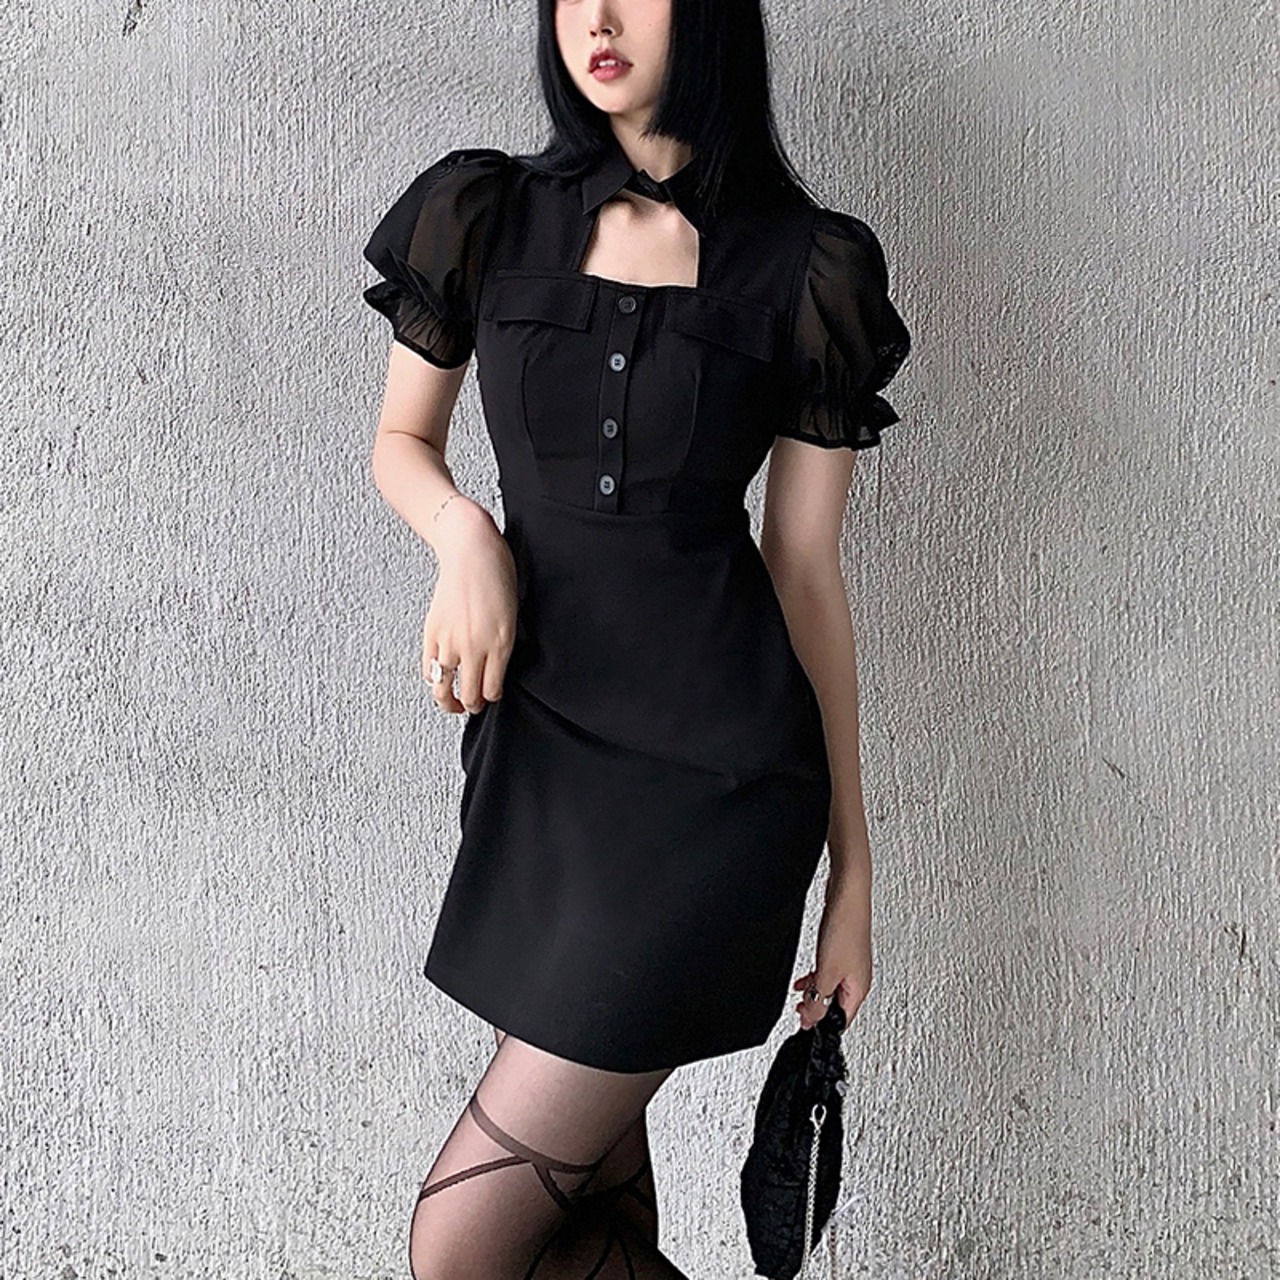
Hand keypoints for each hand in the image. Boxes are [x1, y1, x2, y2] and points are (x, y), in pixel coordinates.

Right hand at [423, 502, 517, 714]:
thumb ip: (503, 644)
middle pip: (470, 694)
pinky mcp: (431, 631)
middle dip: (472, 706)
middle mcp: (475, 646)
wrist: (471, 549)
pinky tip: (438, 678)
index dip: (492, 698)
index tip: (491, 697)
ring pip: (444, 688)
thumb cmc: (497, 574)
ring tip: (453, 704)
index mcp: (501, 643)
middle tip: (473, 706)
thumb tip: (495, 669)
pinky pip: (428, 668)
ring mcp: (451, 641)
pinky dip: (433, 679)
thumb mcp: (512, 614)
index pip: (492, 690)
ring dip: (449, 702)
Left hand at [792, 866, 871, 1031]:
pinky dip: (815, 978)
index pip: (842, 1021)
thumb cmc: (845, 928)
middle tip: (798, 1009)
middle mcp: (858, 979)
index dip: (821, 1026)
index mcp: (860, 989)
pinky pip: (828, 973)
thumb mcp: (827, 972)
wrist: (848, 894)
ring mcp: (851, 964)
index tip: (804, 1024)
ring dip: (814, 993)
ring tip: (799, 994)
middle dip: (816, 1009)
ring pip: (830, 988)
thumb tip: (811, 1022)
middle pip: (836, 1005)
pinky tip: (804, 977)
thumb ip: (818, 1000)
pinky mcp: (842, 951)